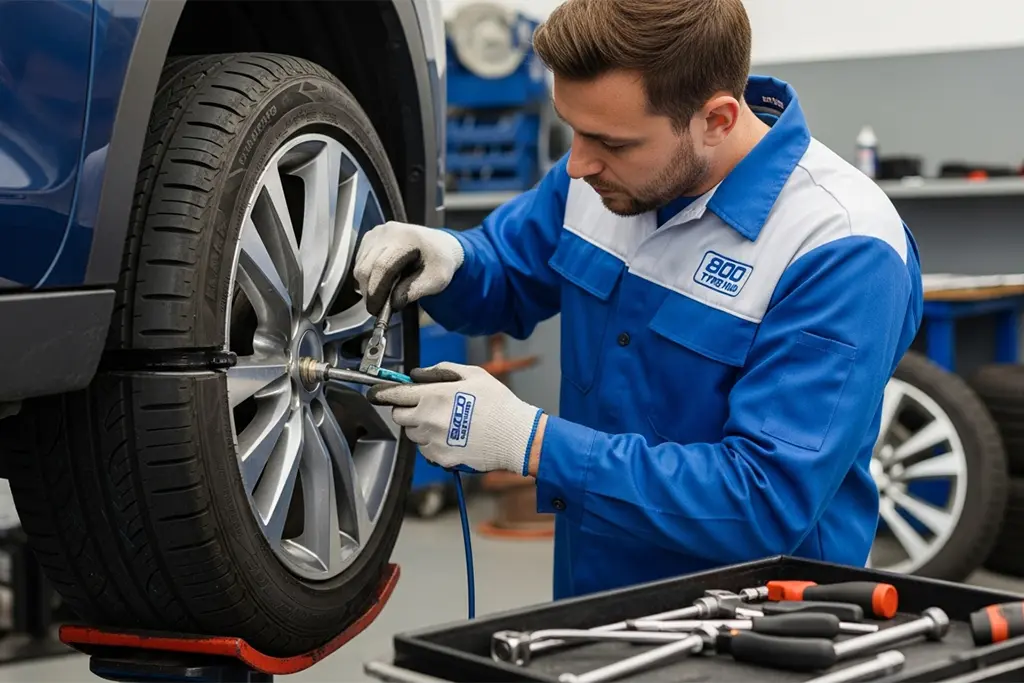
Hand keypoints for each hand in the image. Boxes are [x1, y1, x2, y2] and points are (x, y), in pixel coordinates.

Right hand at [353, 221, 464, 315]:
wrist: (440, 246)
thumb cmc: (440, 261)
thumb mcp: (437, 280)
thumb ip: (415, 291)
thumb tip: (393, 303)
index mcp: (407, 238)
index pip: (382, 266)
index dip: (377, 291)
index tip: (376, 309)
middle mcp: (388, 231)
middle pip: (366, 266)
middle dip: (369, 292)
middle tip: (377, 308)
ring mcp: (377, 232)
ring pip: (360, 265)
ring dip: (367, 285)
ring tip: (382, 296)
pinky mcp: (371, 237)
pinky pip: (360, 261)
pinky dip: (366, 276)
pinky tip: (381, 282)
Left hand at [367, 362, 542, 475]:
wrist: (516, 436)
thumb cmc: (498, 404)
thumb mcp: (473, 375)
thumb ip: (442, 371)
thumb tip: (420, 374)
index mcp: (434, 396)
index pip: (395, 394)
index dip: (382, 393)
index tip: (376, 393)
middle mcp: (429, 419)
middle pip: (399, 416)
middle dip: (406, 410)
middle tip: (424, 406)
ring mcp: (433, 441)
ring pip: (412, 434)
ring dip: (420, 427)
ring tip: (445, 422)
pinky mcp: (441, 458)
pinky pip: (426, 449)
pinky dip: (433, 443)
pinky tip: (452, 436)